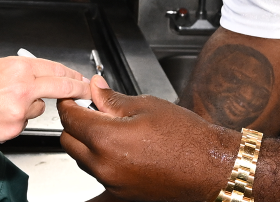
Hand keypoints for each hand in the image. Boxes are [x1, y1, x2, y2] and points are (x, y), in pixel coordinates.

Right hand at [0, 57, 90, 145]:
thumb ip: (21, 71)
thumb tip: (40, 76)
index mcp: (19, 67)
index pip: (56, 69)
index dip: (72, 74)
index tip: (81, 78)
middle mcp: (24, 87)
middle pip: (62, 88)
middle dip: (78, 90)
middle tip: (86, 91)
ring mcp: (21, 109)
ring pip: (38, 108)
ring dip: (29, 107)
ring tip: (3, 104)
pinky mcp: (15, 128)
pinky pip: (23, 123)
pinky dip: (15, 121)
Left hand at [58, 76, 234, 201]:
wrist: (211, 166)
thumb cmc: (185, 137)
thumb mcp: (145, 105)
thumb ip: (111, 98)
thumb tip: (94, 87)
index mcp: (106, 139)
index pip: (70, 119)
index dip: (68, 104)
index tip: (71, 98)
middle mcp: (105, 165)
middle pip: (69, 141)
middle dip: (75, 124)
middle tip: (90, 112)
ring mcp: (112, 183)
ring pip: (82, 161)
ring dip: (86, 145)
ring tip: (109, 131)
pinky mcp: (122, 195)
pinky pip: (98, 183)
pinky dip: (99, 169)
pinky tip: (110, 158)